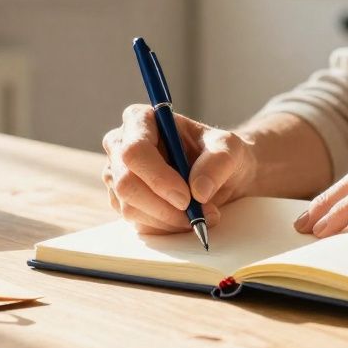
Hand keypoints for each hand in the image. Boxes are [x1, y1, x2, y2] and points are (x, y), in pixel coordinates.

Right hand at [101, 105, 257, 233]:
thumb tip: (198, 191)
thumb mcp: (231, 149)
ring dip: (170, 219)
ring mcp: (117, 176)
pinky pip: (138, 223)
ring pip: (131, 208)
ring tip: (202, 215)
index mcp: (140, 119)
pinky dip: (167, 227)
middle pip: (126, 183)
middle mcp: (121, 145)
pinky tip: (187, 219)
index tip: (186, 197)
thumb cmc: (219, 153)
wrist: (221, 176)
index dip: (158, 177)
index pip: (135, 150)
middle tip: (197, 214)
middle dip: (164, 206)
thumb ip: (218, 162)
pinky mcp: (123, 202)